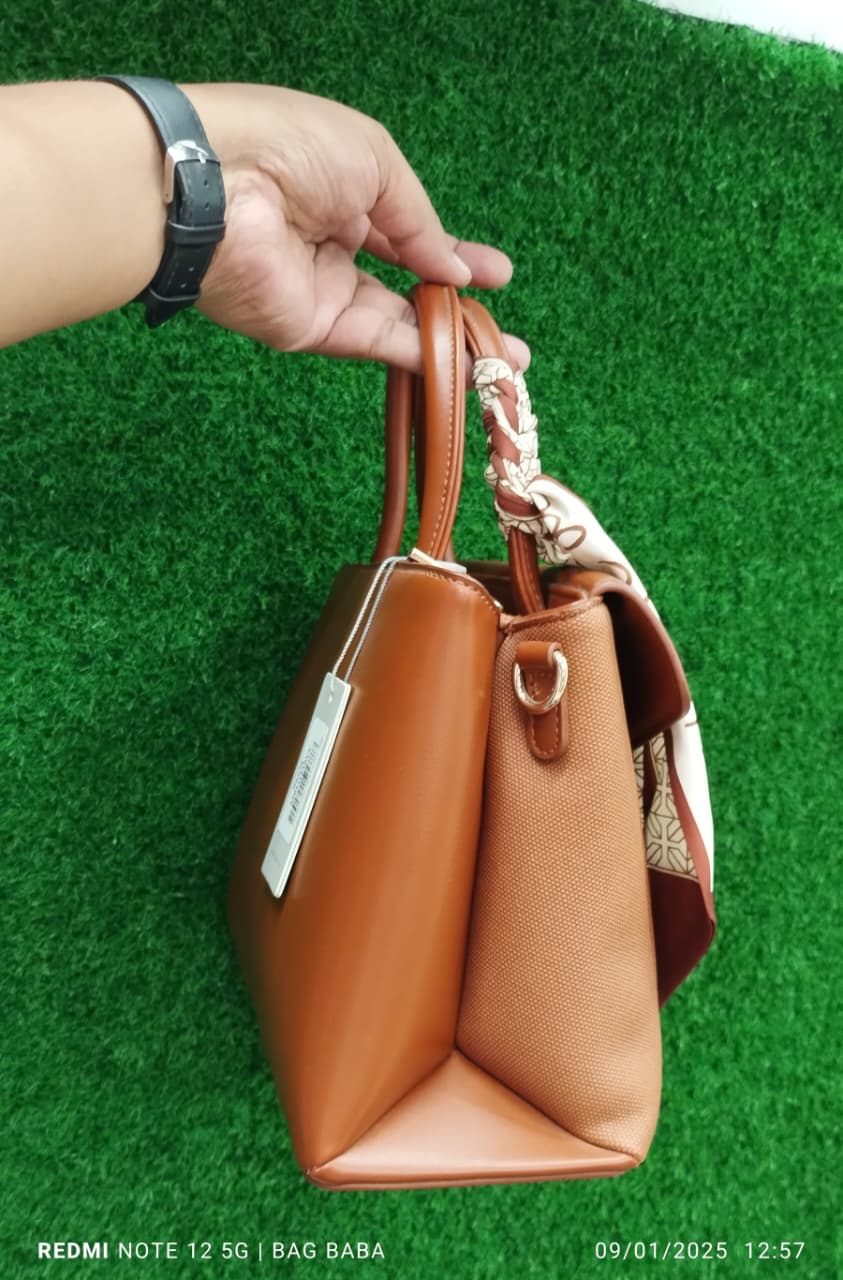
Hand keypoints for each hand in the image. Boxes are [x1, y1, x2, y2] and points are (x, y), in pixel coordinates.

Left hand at [189, 84, 530, 374]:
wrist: (218, 182)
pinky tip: (465, 364)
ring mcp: (323, 293)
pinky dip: (421, 355)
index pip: (409, 234)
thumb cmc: (291, 146)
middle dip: (460, 311)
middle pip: (407, 289)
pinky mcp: (311, 330)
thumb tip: (452, 269)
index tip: (498, 276)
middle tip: (508, 340)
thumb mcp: (376, 161)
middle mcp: (335, 248)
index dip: (454, 256)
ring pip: (398, 324)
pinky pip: (375, 343)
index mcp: (345, 194)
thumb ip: (418, 219)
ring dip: (452, 344)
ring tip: (506, 361)